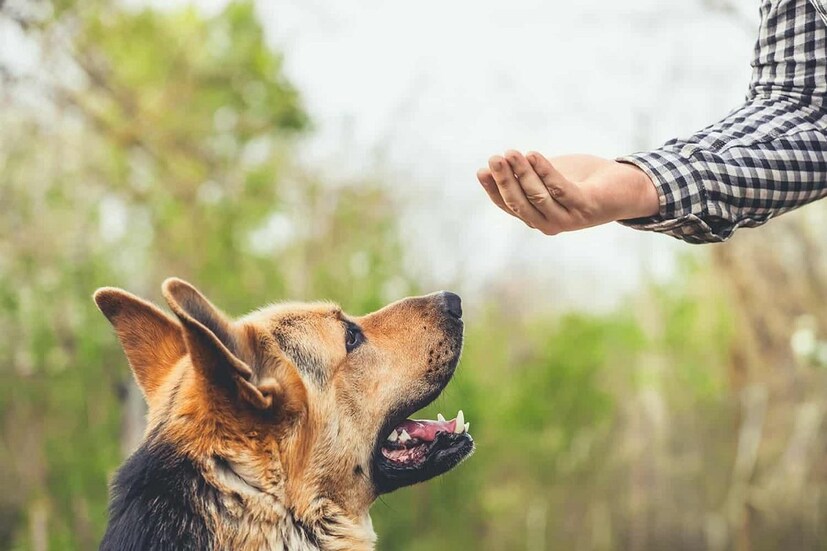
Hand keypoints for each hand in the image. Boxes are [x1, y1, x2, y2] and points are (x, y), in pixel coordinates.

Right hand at [476, 151, 658, 234]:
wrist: (626, 187)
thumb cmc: (585, 179)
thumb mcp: (551, 175)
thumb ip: (528, 174)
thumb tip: (498, 162)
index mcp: (537, 217)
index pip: (508, 205)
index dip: (493, 189)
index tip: (482, 170)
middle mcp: (549, 223)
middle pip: (519, 203)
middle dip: (504, 180)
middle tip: (494, 159)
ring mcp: (568, 218)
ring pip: (537, 196)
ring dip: (522, 173)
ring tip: (511, 153)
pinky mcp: (586, 206)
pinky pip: (559, 188)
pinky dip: (545, 171)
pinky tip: (533, 155)